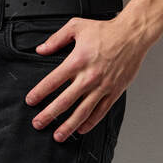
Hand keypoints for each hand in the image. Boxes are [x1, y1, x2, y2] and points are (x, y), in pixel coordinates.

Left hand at [24, 16, 146, 140]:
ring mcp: (102, 86)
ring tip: (58, 135)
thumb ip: (56, 39)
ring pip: (83, 111)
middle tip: (38, 124)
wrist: (132, 35)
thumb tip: (41, 49)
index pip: (53, 81)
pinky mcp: (114, 91)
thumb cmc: (105, 30)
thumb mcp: (76, 27)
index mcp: (77, 61)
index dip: (39, 93)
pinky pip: (101, 111)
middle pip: (65, 101)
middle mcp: (89, 76)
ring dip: (69, 125)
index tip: (31, 101)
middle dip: (49, 115)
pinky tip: (81, 128)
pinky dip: (90, 122)